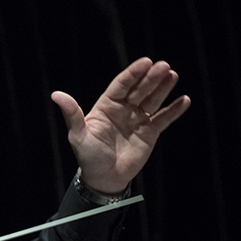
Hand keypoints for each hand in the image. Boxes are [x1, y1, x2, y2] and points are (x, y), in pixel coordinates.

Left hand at [51, 57, 190, 193]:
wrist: (103, 179)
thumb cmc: (88, 157)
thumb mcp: (78, 135)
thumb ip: (72, 114)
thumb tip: (56, 94)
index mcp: (107, 106)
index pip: (122, 85)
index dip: (134, 73)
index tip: (146, 62)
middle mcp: (124, 110)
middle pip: (140, 90)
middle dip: (151, 78)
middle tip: (164, 66)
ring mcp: (138, 120)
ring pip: (153, 100)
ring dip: (163, 88)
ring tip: (172, 75)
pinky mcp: (149, 134)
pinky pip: (163, 119)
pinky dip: (174, 111)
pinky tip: (184, 100)